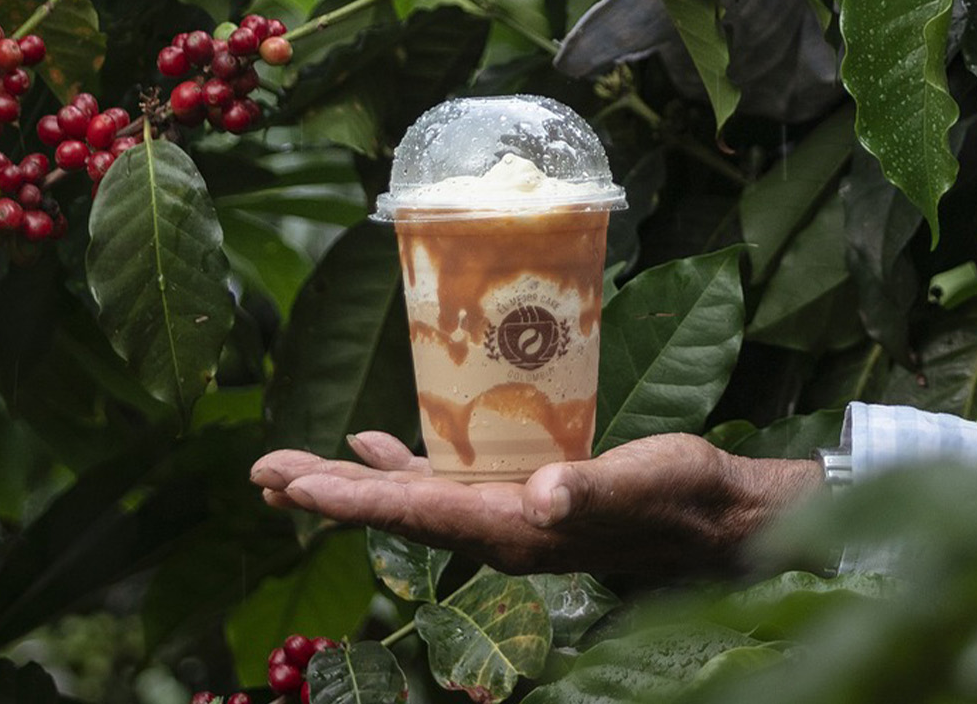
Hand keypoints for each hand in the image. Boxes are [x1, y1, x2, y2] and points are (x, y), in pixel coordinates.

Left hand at [250, 431, 820, 583]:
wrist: (717, 519)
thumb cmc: (683, 496)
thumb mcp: (644, 481)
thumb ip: (593, 491)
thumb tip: (544, 496)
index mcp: (516, 528)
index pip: (418, 516)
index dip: (353, 501)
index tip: (293, 489)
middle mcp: (497, 531)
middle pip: (395, 514)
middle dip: (326, 495)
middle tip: (260, 476)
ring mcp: (505, 517)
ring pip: (410, 502)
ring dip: (351, 485)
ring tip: (290, 472)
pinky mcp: (521, 500)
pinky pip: (444, 486)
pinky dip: (402, 468)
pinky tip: (375, 446)